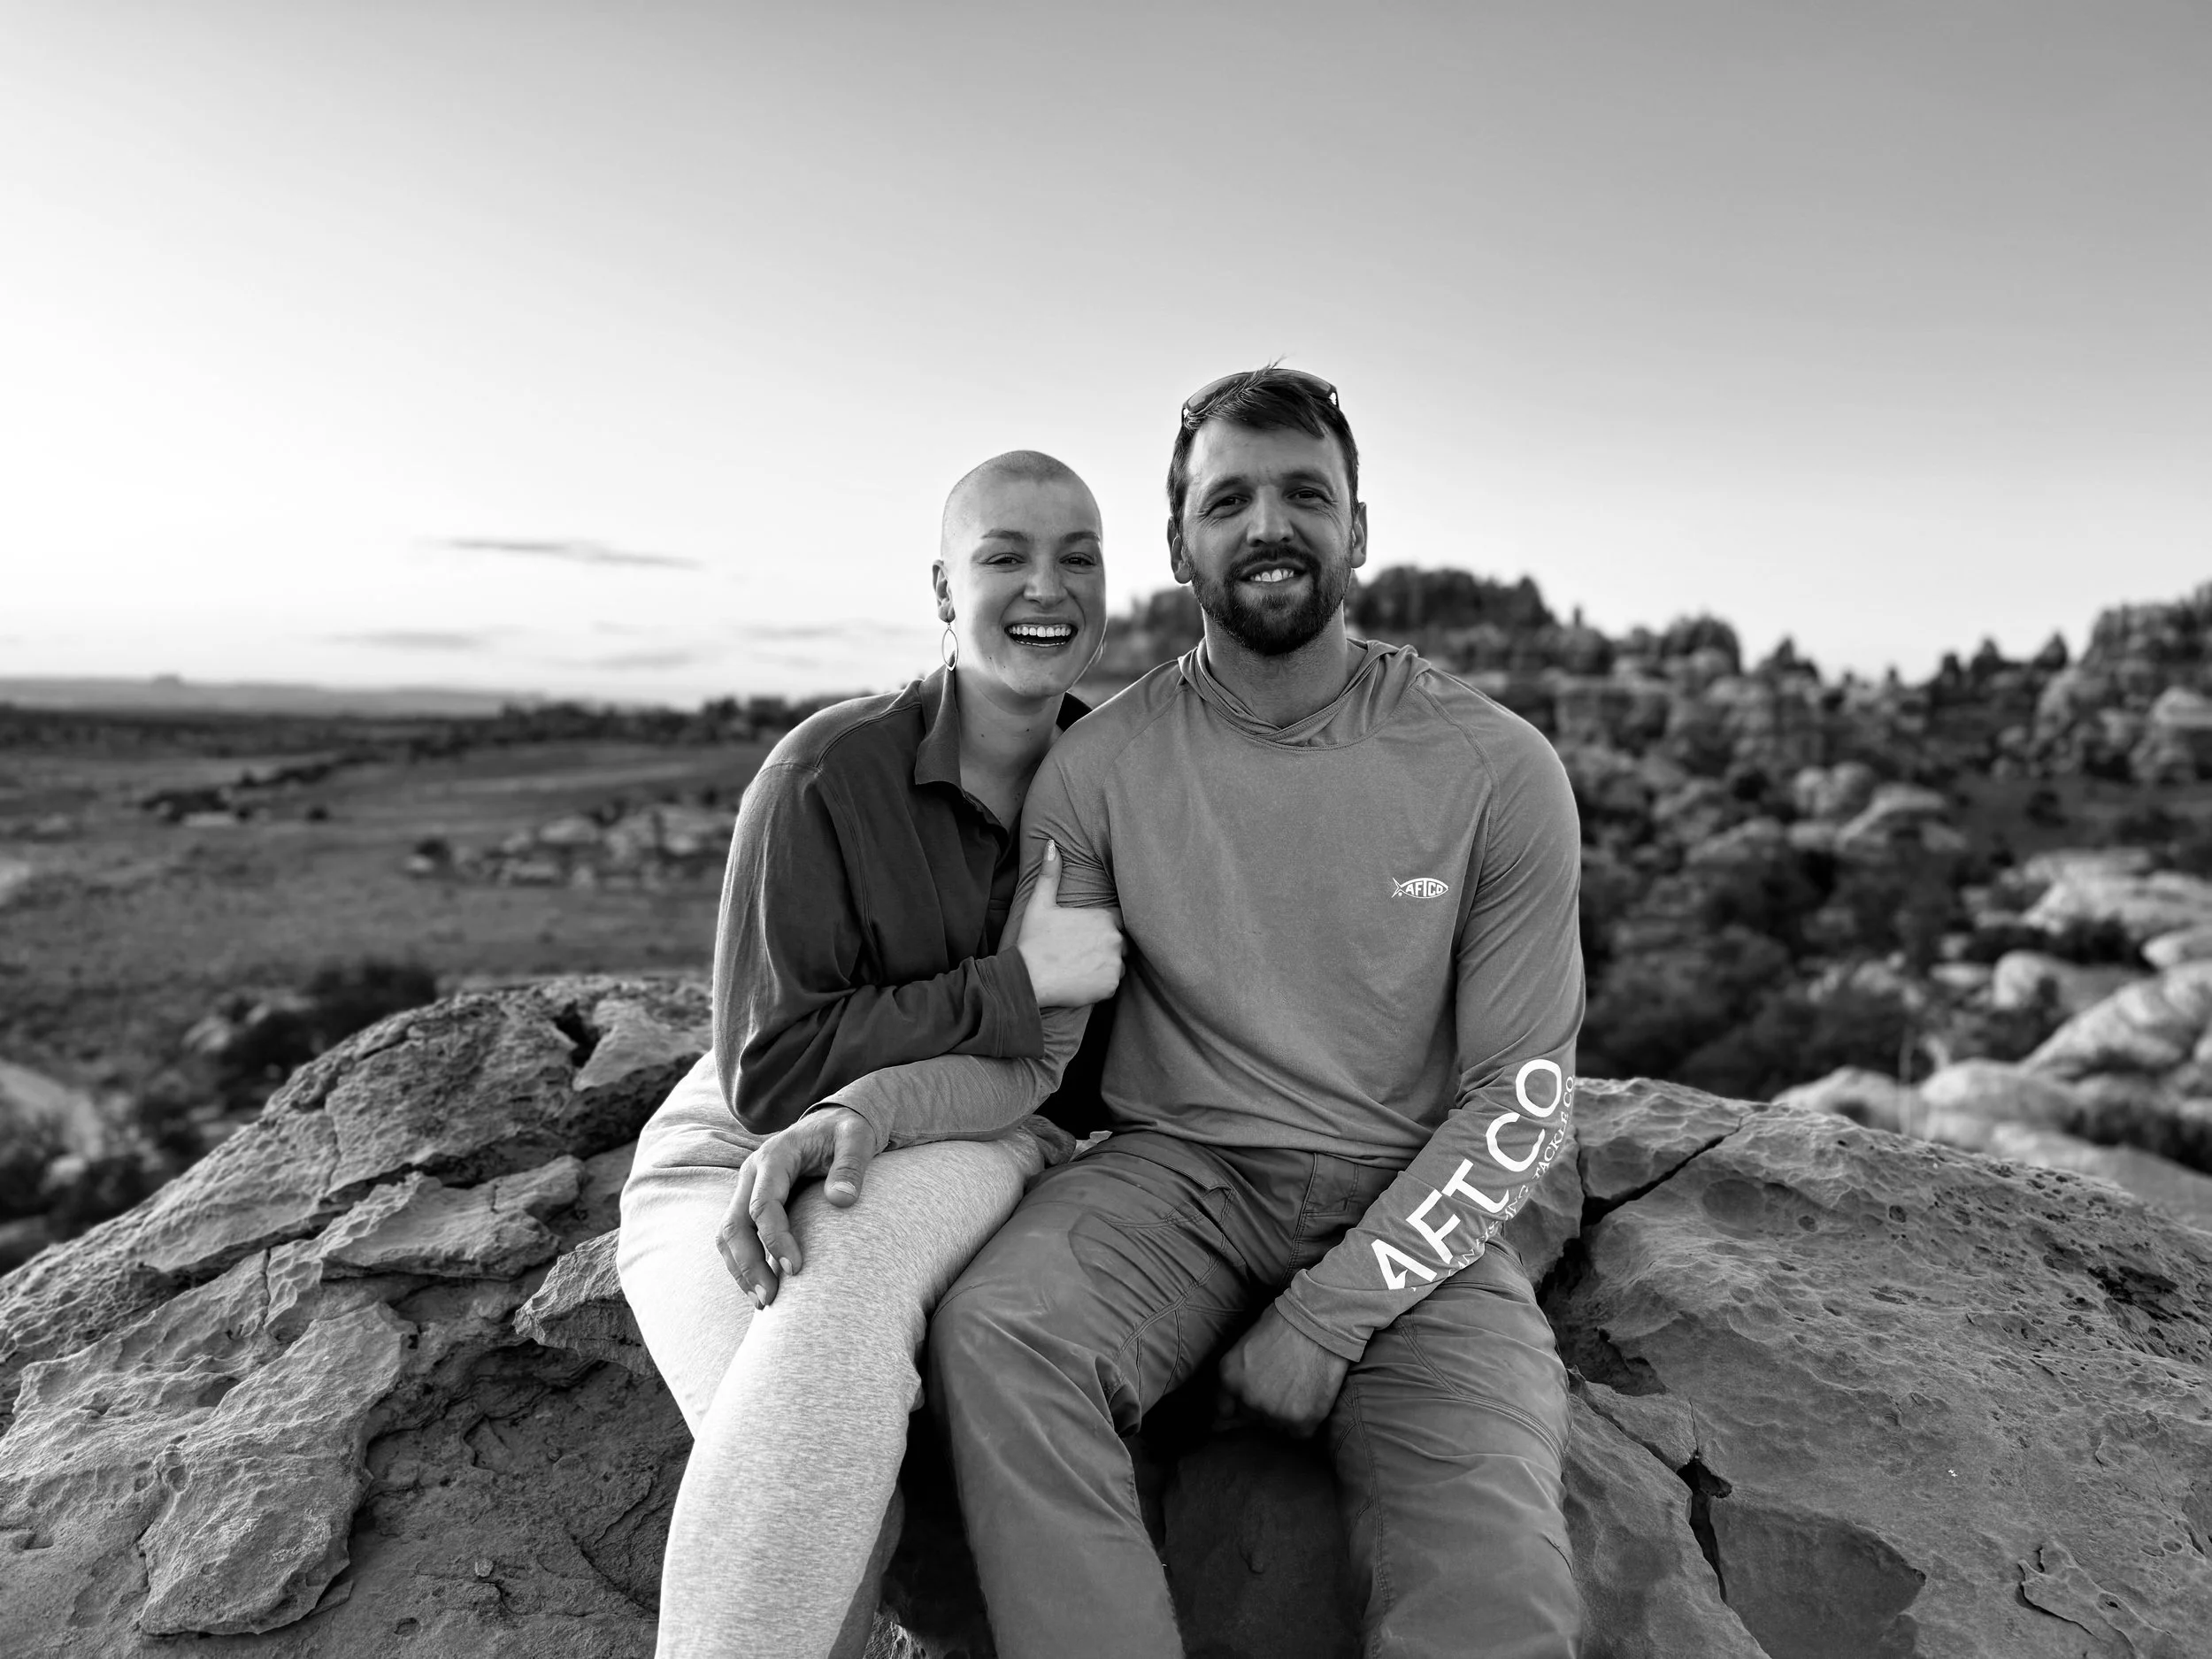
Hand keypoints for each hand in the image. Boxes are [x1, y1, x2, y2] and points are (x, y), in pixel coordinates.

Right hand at [715, 1107, 878, 1307]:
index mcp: (774, 1157)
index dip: (775, 1239)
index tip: (796, 1269)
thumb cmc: (847, 1132)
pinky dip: (742, 1264)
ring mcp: (748, 1189)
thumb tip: (842, 1200)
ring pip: (728, 1234)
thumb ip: (851, 1165)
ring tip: (764, 1302)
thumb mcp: (858, 1138)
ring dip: (740, 1270)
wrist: (833, 1124)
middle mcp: (752, 1173)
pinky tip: (760, 1288)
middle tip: (770, 1298)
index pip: (763, 1205)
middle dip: (748, 1264)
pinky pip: (736, 1237)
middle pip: (734, 1224)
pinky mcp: (751, 1203)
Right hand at [1014, 840, 1124, 1007]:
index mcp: (1103, 918)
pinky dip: (1101, 983)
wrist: (1028, 979)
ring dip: (1107, 965)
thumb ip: (1050, 874)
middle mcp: (1115, 940)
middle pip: (1121, 941)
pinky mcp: (1110, 987)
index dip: (1105, 925)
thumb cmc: (1033, 941)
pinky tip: (1082, 980)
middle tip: (1084, 952)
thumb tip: (1051, 845)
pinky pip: (1113, 983)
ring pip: (1119, 964)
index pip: (1118, 919)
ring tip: (1083, 966)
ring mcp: (1114, 964)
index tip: (1090, 932)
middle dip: (1107, 945)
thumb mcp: (1039, 903)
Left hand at [1215, 1305, 1349, 1438]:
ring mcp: (1274, 1412)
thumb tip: (1238, 1390)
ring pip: (1276, 1425)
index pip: (1224, 1409)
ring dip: (1284, 1413)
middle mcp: (1247, 1398)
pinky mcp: (1301, 1421)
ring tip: (1299, 1387)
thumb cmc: (1287, 1321)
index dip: (1238, 1404)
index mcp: (1229, 1376)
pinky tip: (1311, 1399)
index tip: (1249, 1401)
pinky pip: (1299, 1433)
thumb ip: (1240, 1370)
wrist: (1321, 1321)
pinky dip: (1305, 1422)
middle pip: (1252, 1416)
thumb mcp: (1248, 1340)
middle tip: (1282, 1384)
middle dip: (1264, 1405)